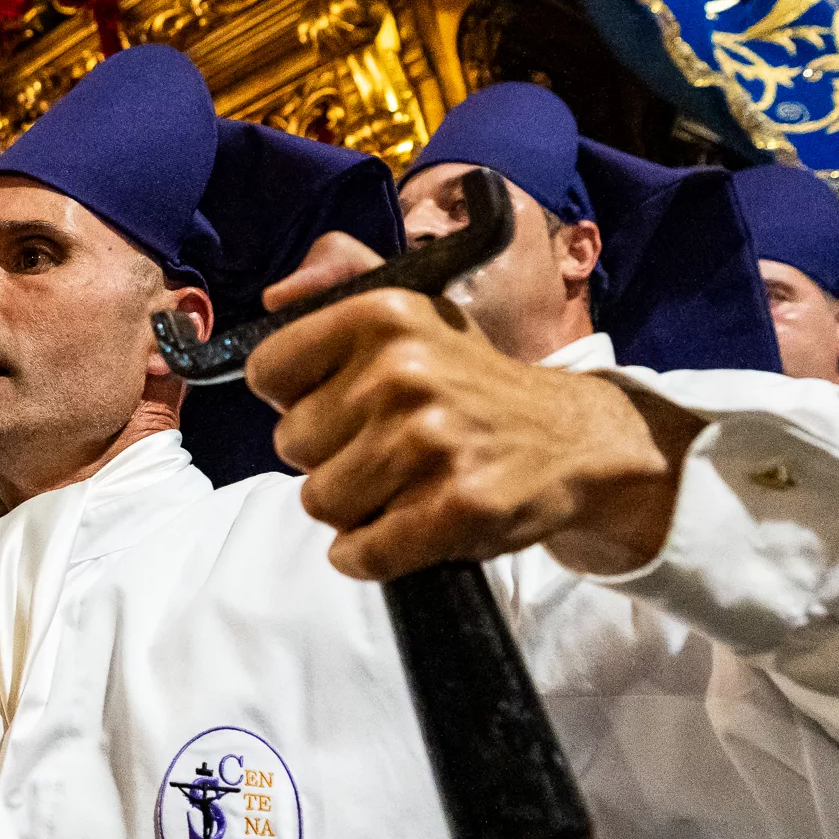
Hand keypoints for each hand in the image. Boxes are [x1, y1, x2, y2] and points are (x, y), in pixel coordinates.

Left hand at [247, 279, 697, 579]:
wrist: (570, 439)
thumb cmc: (469, 381)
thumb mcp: (412, 313)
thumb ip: (339, 283)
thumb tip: (275, 296)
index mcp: (384, 315)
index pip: (268, 371)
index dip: (295, 397)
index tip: (337, 403)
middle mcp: (404, 371)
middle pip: (290, 445)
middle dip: (329, 455)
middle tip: (385, 446)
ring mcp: (431, 442)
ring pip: (320, 502)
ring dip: (353, 505)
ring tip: (402, 483)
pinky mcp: (457, 508)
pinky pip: (360, 553)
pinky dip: (368, 555)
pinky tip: (403, 528)